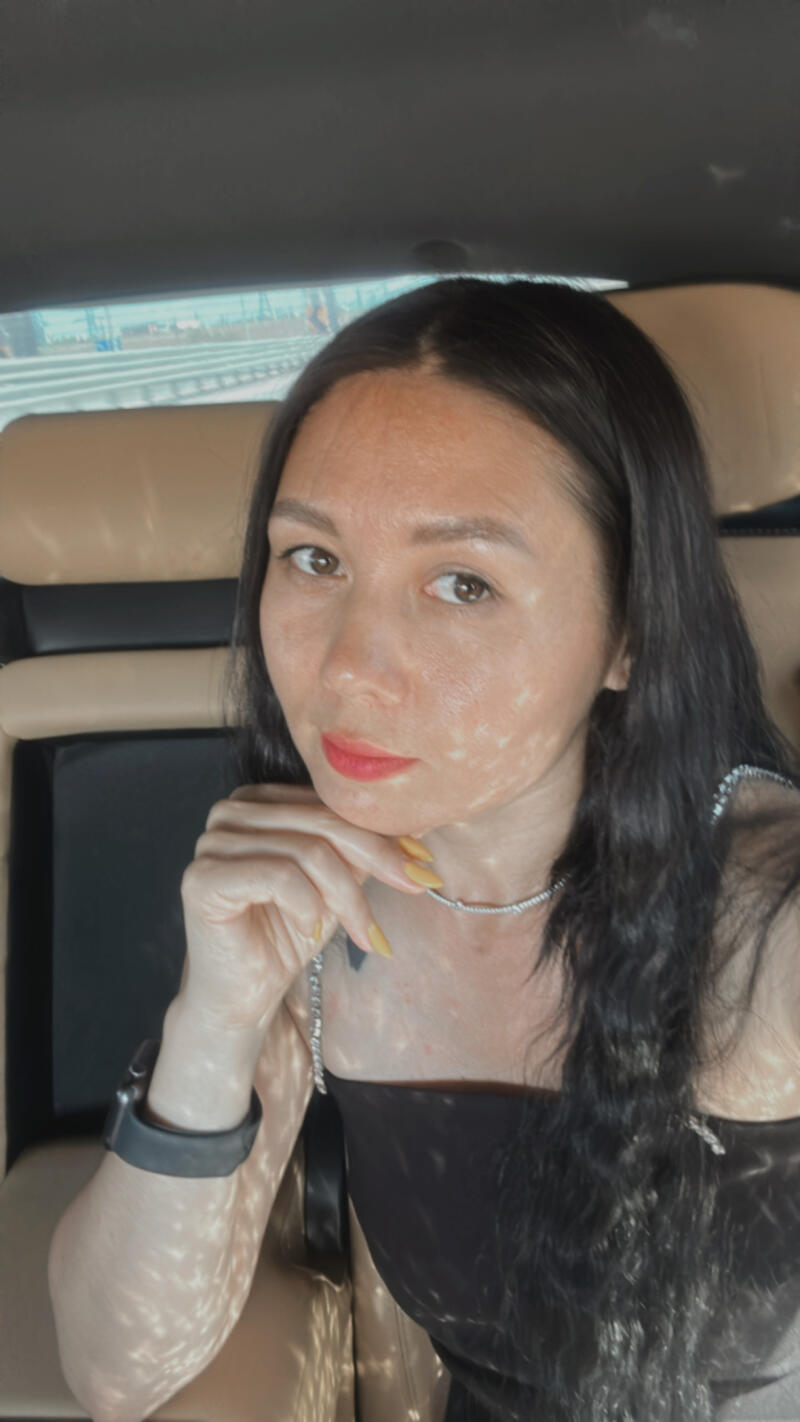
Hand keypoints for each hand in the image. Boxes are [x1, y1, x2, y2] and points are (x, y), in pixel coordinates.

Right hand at [178, 782, 432, 1031]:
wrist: (244, 994)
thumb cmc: (287, 934)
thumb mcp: (336, 882)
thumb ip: (363, 850)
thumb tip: (419, 830)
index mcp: (259, 800)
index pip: (330, 804)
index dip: (382, 834)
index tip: (423, 863)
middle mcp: (230, 812)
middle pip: (322, 823)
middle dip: (377, 859)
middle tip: (416, 885)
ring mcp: (211, 842)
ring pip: (308, 853)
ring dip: (348, 897)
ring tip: (364, 932)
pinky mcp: (203, 878)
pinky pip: (279, 877)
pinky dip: (309, 906)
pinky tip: (312, 930)